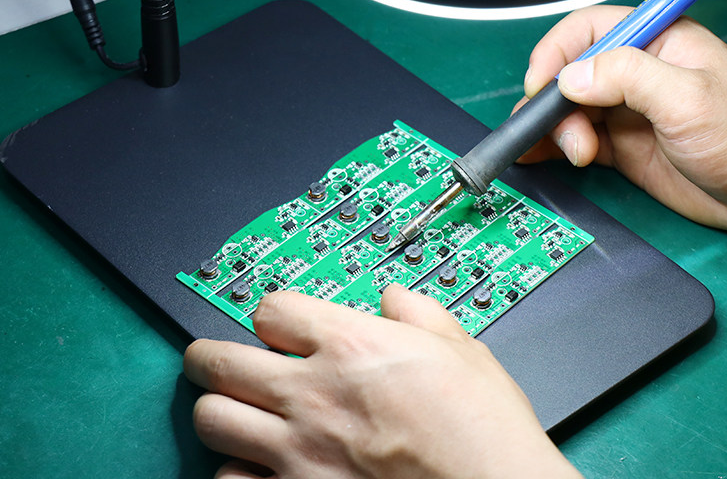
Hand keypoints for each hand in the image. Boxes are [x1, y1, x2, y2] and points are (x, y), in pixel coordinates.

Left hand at [184, 284, 582, 478]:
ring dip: (220, 413)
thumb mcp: (461, 348)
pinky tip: (259, 469)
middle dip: (209, 357)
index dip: (273, 314)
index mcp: (350, 344)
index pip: (269, 308)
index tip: (279, 326)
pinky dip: (238, 475)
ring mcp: (297, 454)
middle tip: (212, 359)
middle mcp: (311, 394)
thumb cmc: (483, 430)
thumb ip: (418, 313)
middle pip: (218, 361)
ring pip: (211, 421)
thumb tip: (395, 299)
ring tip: (234, 413)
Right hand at [516, 6, 726, 234]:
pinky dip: (554, 145)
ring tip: (573, 153)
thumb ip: (628, 77)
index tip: (542, 83)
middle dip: (554, 99)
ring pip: (568, 108)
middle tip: (560, 130)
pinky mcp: (623, 145)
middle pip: (570, 71)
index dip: (557, 52)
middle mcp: (636, 71)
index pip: (588, 29)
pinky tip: (539, 155)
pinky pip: (578, 138)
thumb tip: (572, 76)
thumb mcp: (688, 98)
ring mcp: (628, 109)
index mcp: (654, 40)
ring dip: (555, 128)